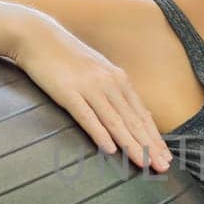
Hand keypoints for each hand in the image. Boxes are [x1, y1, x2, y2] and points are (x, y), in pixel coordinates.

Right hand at [10, 17, 173, 171]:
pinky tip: (110, 149)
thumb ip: (112, 90)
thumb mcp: (96, 70)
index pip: (141, 114)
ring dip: (131, 144)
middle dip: (150, 146)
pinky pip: (87, 116)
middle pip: (133, 120)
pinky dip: (100, 133)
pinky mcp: (68, 92)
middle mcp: (109, 83)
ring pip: (115, 121)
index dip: (154, 137)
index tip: (165, 156)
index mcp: (118, 79)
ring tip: (144, 163)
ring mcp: (89, 87)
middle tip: (163, 167)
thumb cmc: (67, 56)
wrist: (38, 36)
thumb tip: (126, 114)